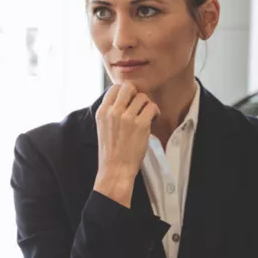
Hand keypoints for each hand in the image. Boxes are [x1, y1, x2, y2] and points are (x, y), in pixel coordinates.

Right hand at [94, 82, 158, 204]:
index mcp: (102, 112)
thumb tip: (125, 98)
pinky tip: (153, 120)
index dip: (125, 93)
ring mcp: (127, 118)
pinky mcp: (140, 125)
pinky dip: (155, 112)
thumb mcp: (103, 127)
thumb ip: (110, 112)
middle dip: (136, 94)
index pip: (115, 88)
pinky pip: (152, 107)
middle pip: (129, 87)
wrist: (115, 170)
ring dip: (147, 105)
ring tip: (147, 115)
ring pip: (142, 97)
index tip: (130, 102)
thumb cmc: (111, 152)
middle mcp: (113, 112)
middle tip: (139, 106)